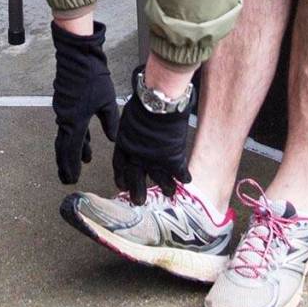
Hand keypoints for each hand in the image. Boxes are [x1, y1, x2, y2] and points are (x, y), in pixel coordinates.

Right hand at [51, 20, 119, 184]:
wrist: (78, 56)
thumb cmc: (93, 77)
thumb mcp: (107, 102)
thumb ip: (110, 122)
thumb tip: (113, 139)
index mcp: (75, 121)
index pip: (71, 150)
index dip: (71, 166)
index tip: (72, 179)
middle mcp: (65, 118)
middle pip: (63, 147)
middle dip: (66, 163)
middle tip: (68, 178)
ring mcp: (63, 110)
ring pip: (66, 136)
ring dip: (72, 150)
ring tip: (81, 160)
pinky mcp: (64, 103)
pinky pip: (67, 126)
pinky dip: (74, 136)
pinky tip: (82, 139)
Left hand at [112, 68, 191, 204]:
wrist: (157, 104)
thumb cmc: (143, 105)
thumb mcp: (129, 118)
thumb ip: (132, 130)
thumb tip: (135, 130)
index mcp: (124, 146)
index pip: (120, 166)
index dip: (121, 177)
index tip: (122, 185)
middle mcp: (138, 157)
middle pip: (136, 180)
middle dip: (137, 192)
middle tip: (139, 202)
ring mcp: (155, 160)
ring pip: (160, 180)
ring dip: (166, 187)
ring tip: (170, 193)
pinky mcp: (172, 159)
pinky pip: (179, 173)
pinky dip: (184, 177)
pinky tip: (187, 181)